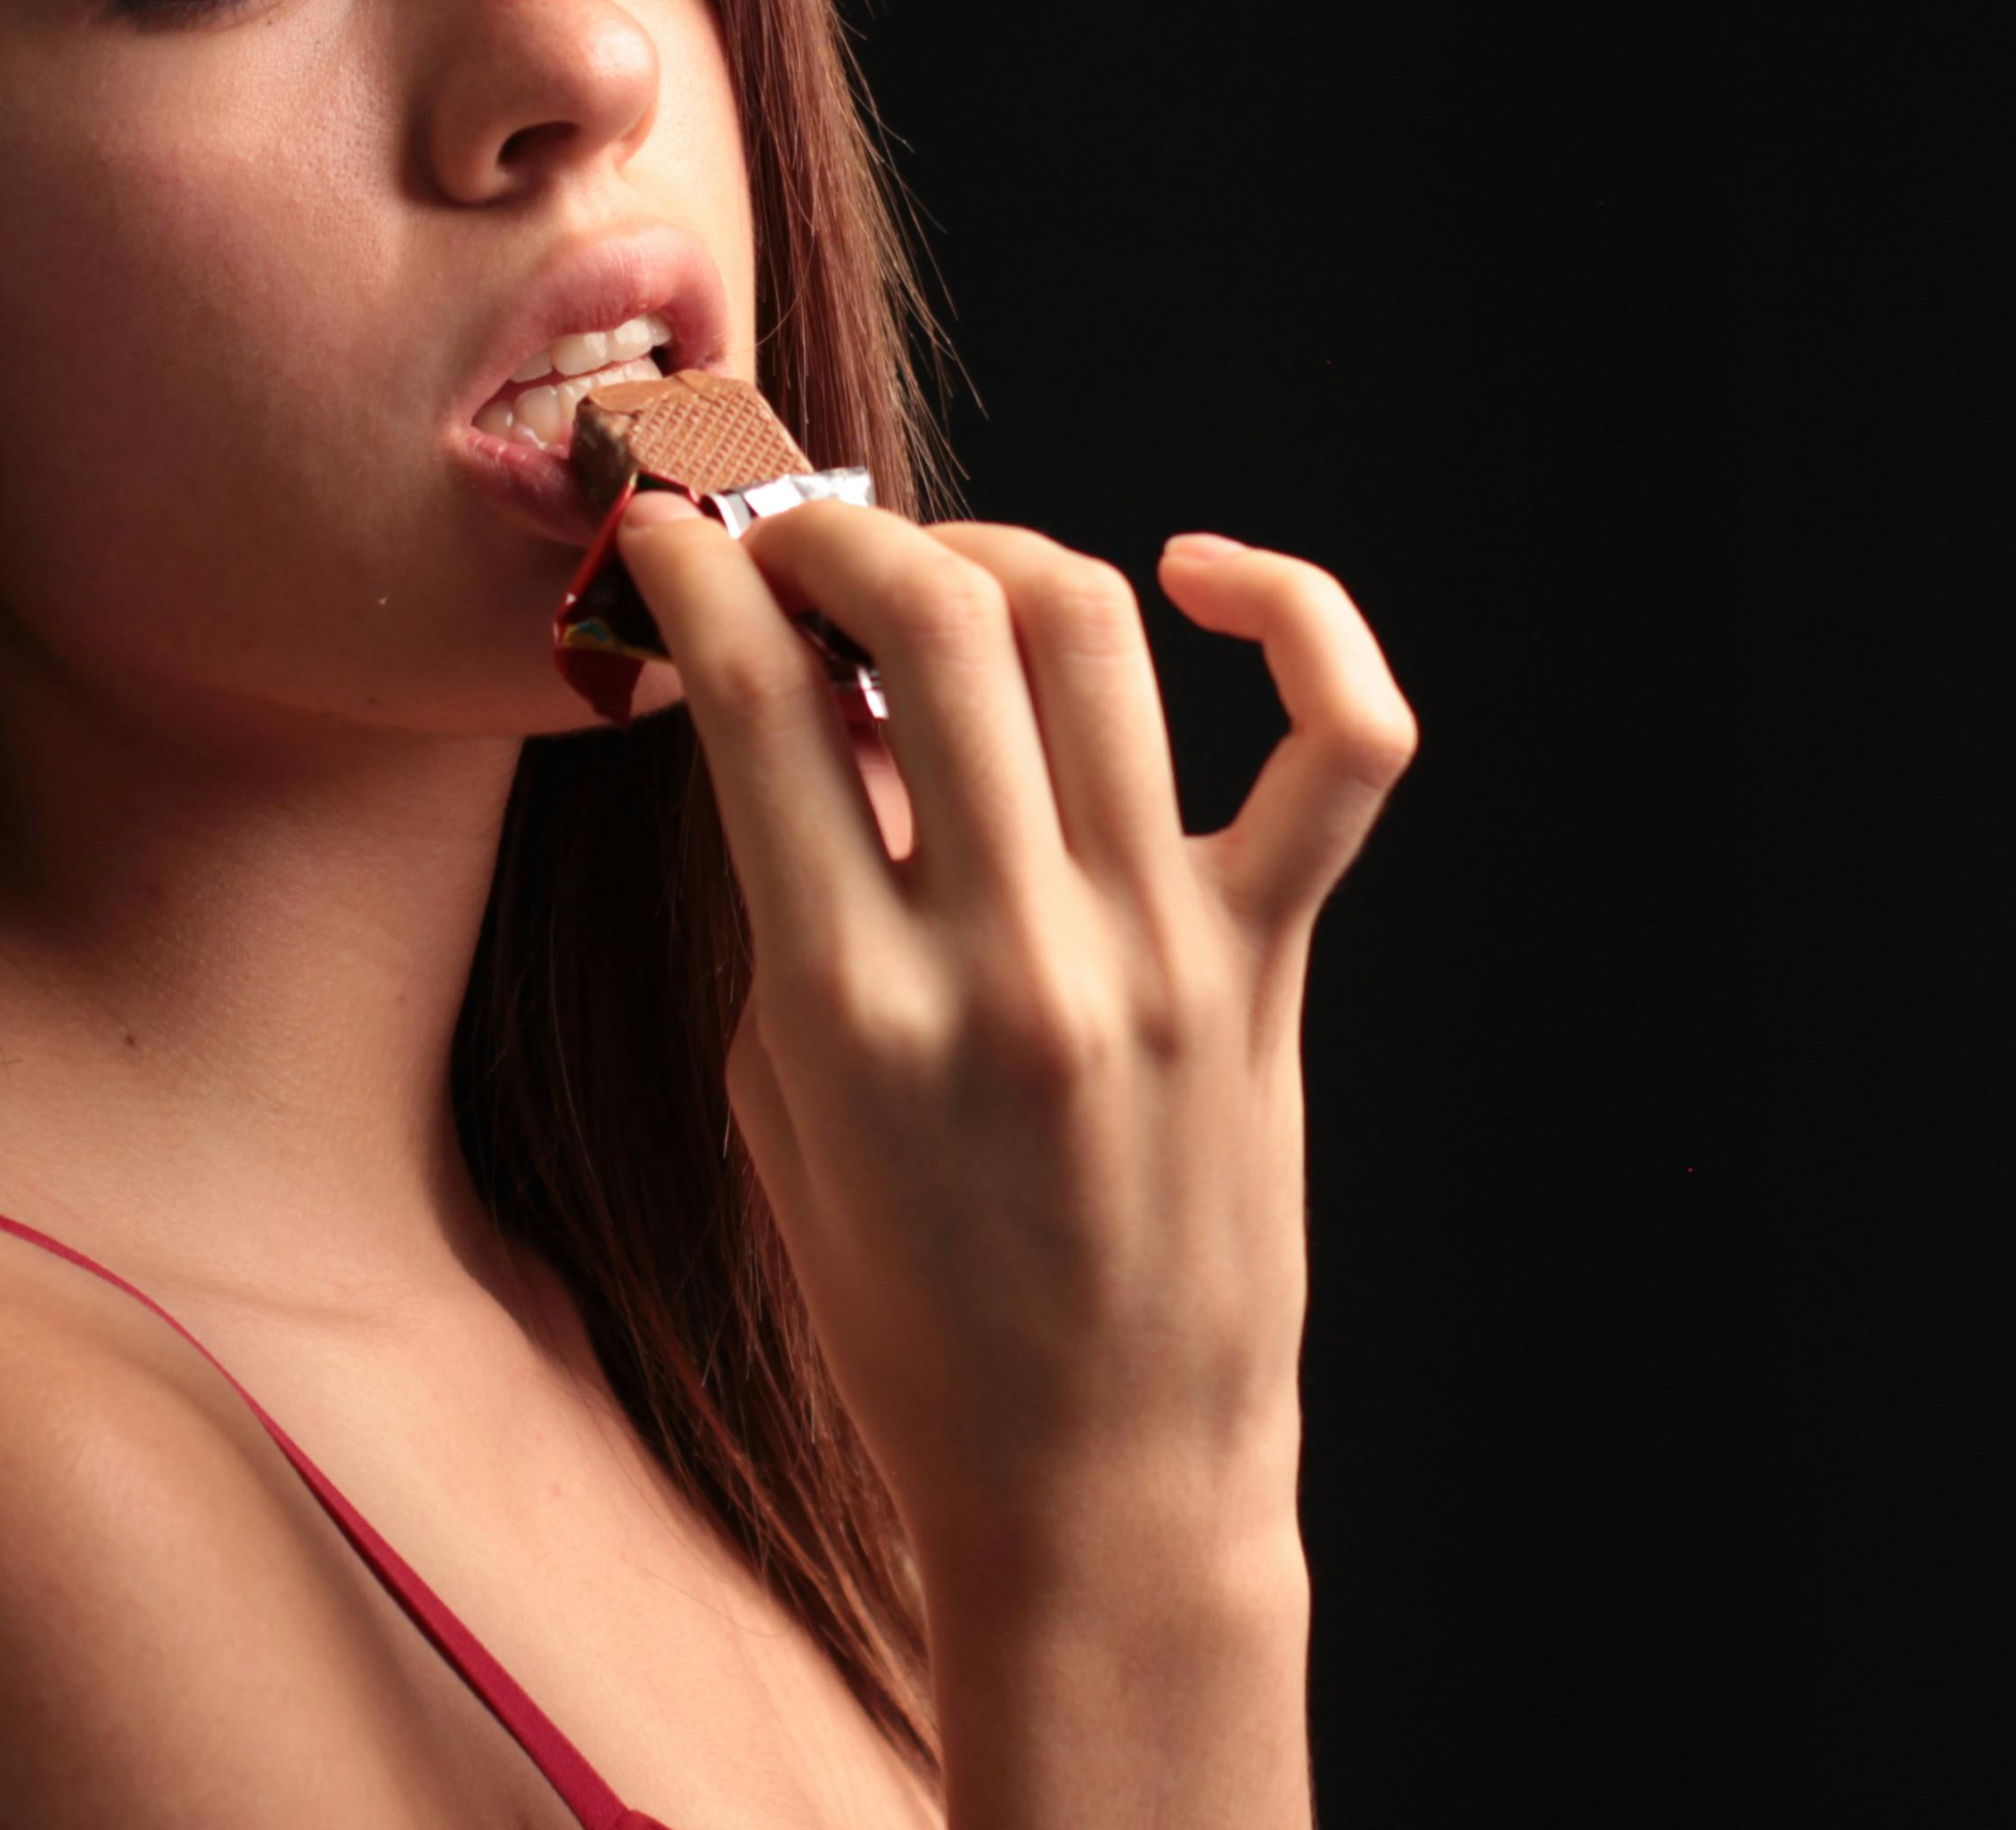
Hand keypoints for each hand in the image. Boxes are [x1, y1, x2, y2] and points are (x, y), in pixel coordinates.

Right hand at [613, 502, 1413, 1821]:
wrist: (1094, 1482)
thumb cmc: (906, 1309)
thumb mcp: (783, 1100)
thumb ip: (794, 896)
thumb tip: (820, 700)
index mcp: (852, 1009)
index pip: (759, 700)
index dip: (701, 572)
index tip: (676, 536)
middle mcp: (1014, 964)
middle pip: (931, 621)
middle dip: (833, 532)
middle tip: (793, 544)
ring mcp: (1161, 959)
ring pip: (1092, 634)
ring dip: (992, 553)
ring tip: (942, 577)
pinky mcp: (1269, 969)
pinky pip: (1339, 749)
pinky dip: (1295, 617)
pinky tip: (1203, 579)